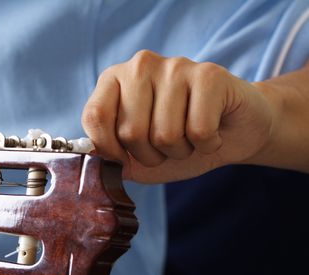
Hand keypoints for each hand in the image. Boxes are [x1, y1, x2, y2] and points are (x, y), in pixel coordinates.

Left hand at [81, 50, 277, 182]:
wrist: (233, 132)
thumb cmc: (179, 142)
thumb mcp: (136, 157)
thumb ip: (110, 158)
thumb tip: (90, 160)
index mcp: (114, 80)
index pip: (94, 117)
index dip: (109, 150)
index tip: (126, 157)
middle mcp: (140, 65)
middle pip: (131, 131)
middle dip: (151, 156)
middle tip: (166, 147)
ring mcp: (175, 66)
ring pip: (165, 134)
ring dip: (180, 152)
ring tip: (189, 137)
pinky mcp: (209, 75)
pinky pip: (198, 130)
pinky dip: (207, 145)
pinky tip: (211, 133)